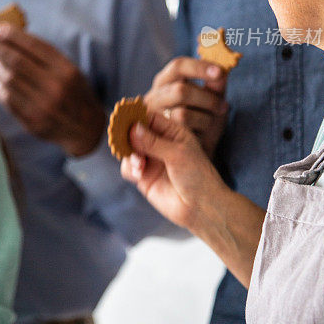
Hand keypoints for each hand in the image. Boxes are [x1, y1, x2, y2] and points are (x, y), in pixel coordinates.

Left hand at [0, 24, 105, 156]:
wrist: (86, 128)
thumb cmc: (74, 92)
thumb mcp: (70, 70)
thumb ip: (46, 56)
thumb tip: (13, 37)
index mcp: (66, 70)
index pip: (34, 47)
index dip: (13, 36)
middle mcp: (55, 87)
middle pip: (17, 62)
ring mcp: (43, 106)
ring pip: (9, 80)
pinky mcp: (32, 122)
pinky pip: (8, 100)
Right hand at [122, 111, 263, 285]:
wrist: (201, 207)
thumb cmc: (197, 176)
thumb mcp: (177, 154)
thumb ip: (153, 141)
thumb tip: (132, 128)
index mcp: (172, 132)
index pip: (150, 117)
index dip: (136, 115)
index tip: (123, 116)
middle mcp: (160, 144)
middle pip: (135, 132)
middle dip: (128, 135)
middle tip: (122, 139)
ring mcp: (151, 160)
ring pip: (129, 150)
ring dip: (130, 154)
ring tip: (140, 163)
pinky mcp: (144, 177)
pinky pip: (128, 168)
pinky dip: (130, 168)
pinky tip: (139, 174)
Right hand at [145, 58, 227, 158]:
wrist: (194, 156)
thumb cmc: (202, 123)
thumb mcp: (213, 102)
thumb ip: (216, 87)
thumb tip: (222, 73)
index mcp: (166, 81)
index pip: (179, 66)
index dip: (199, 67)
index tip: (220, 72)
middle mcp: (154, 96)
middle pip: (181, 91)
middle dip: (207, 100)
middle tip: (224, 107)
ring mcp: (151, 118)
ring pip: (182, 115)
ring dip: (204, 120)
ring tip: (212, 125)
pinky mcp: (154, 138)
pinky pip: (180, 136)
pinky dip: (197, 135)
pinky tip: (202, 137)